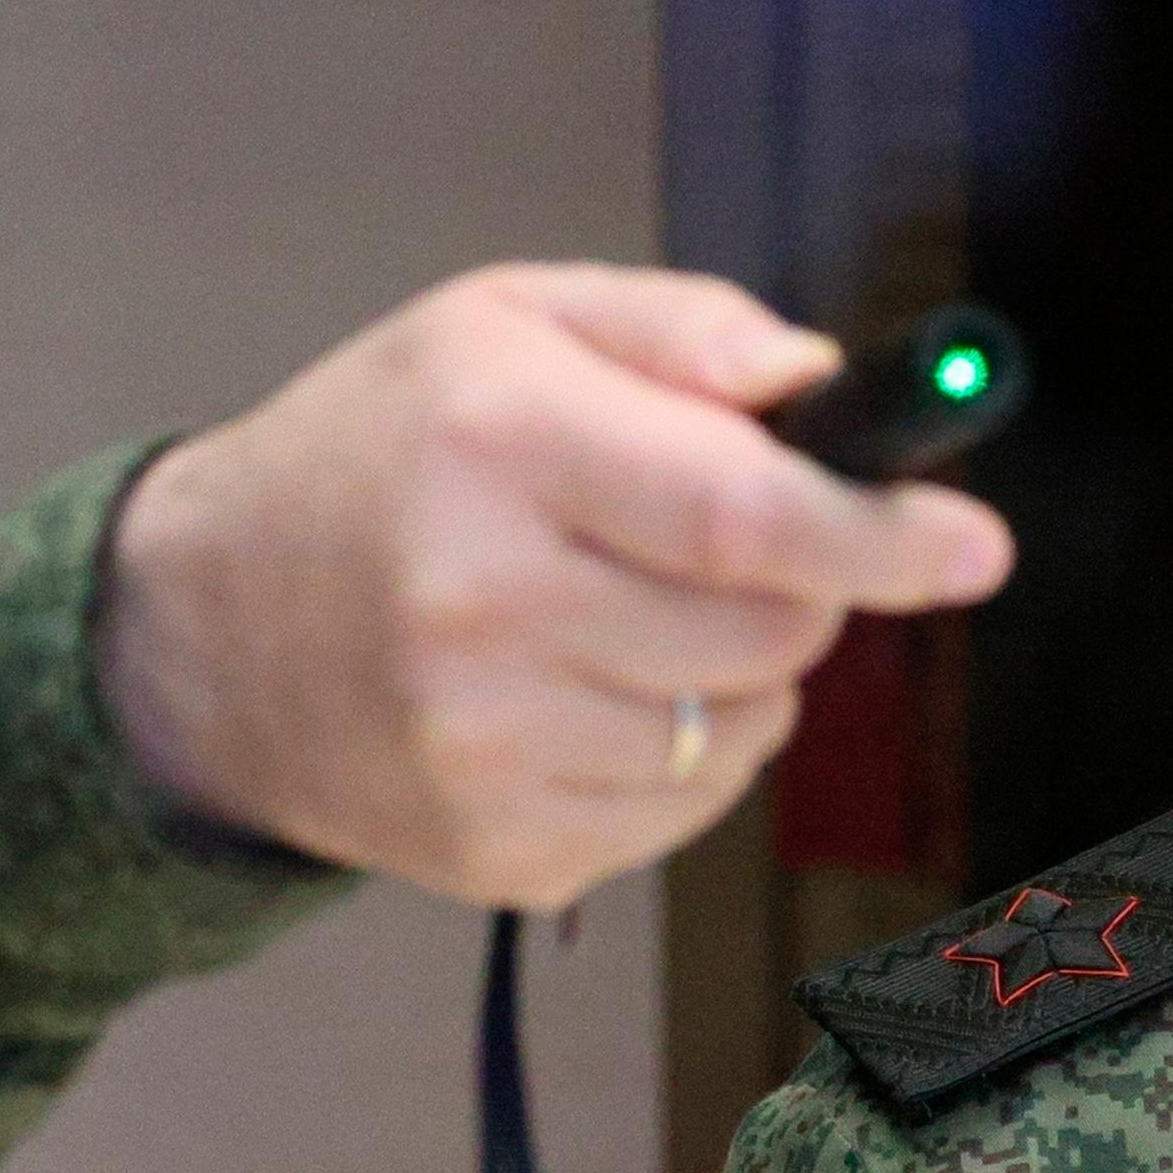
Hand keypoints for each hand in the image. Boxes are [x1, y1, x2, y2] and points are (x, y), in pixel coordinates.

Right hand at [97, 265, 1014, 907]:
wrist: (201, 634)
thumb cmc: (374, 456)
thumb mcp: (499, 322)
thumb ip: (678, 331)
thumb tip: (821, 385)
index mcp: (495, 442)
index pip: (741, 510)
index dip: (881, 532)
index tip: (972, 543)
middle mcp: (483, 603)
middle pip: (770, 629)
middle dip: (802, 587)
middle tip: (727, 545)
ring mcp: (486, 747)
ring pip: (744, 728)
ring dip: (735, 672)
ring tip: (615, 616)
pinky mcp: (497, 850)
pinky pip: (684, 810)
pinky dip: (676, 753)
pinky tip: (578, 696)